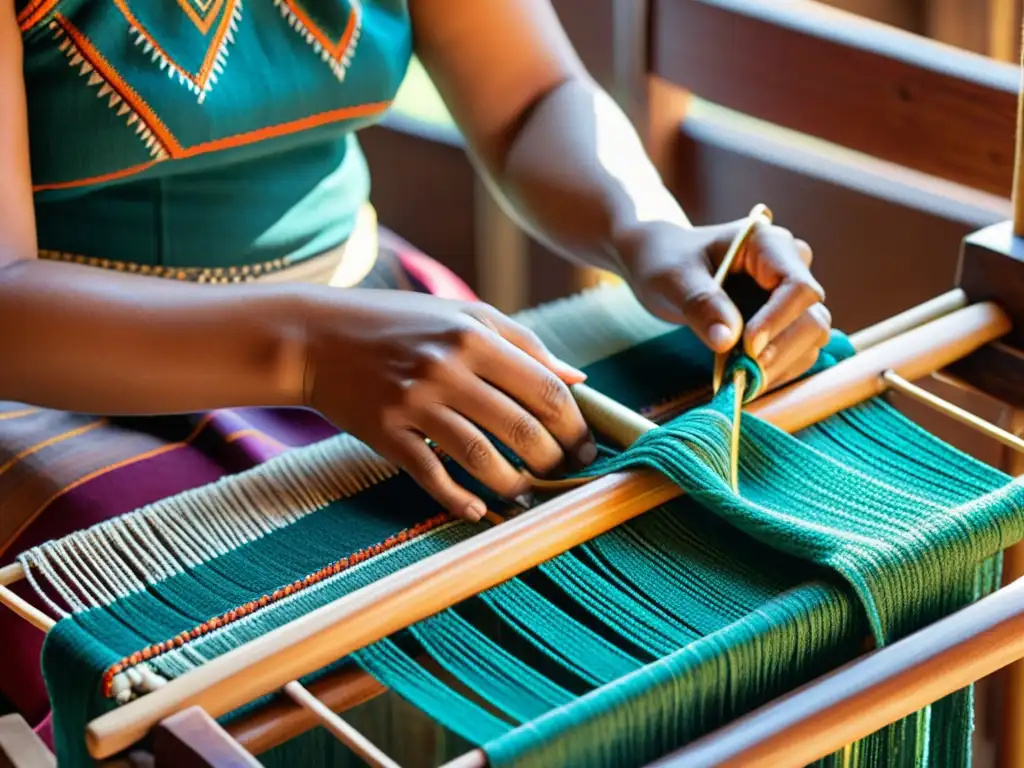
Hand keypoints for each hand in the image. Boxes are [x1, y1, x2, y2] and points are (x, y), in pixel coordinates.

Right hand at [301, 290, 594, 521]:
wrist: (315, 336)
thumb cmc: (397, 322)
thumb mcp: (462, 315)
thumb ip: (522, 342)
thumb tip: (576, 379)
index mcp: (474, 336)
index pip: (545, 389)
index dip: (575, 425)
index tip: (586, 447)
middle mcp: (447, 368)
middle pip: (521, 428)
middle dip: (553, 460)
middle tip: (561, 474)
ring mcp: (415, 403)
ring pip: (482, 459)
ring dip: (513, 485)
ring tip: (526, 494)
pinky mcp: (385, 433)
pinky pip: (432, 476)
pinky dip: (459, 500)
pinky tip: (477, 511)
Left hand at [622, 218, 830, 387]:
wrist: (663, 265)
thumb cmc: (667, 260)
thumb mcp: (673, 278)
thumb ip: (701, 304)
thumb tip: (728, 340)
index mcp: (768, 244)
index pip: (796, 286)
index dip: (778, 320)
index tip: (748, 347)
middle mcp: (790, 267)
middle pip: (811, 317)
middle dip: (780, 350)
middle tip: (743, 374)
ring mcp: (790, 297)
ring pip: (810, 338)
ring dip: (780, 365)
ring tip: (741, 380)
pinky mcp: (785, 322)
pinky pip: (796, 352)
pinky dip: (775, 371)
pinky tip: (746, 380)